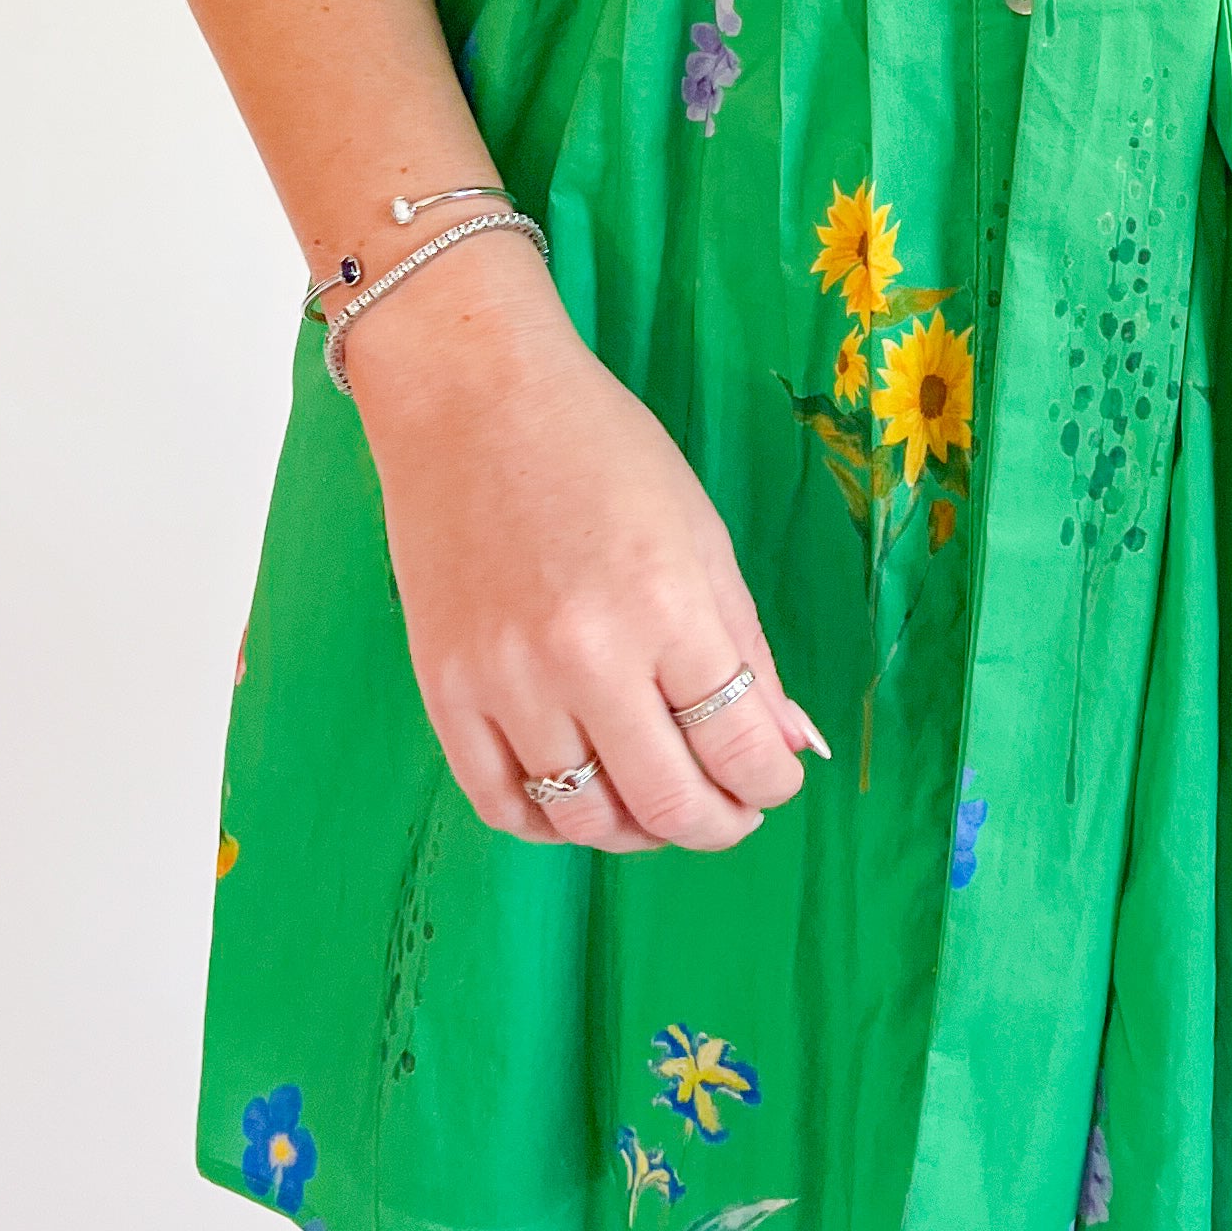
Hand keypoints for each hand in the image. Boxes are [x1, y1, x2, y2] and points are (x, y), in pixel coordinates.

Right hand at [343, 231, 825, 855]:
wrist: (469, 399)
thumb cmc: (599, 450)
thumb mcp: (701, 535)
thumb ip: (746, 648)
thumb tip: (787, 744)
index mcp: (667, 606)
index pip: (739, 747)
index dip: (772, 783)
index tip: (776, 779)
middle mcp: (586, 656)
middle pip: (669, 803)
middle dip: (719, 824)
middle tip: (730, 810)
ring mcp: (506, 681)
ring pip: (586, 821)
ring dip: (639, 831)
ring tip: (659, 803)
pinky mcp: (444, 691)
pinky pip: (503, 805)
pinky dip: (552, 824)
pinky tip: (584, 800)